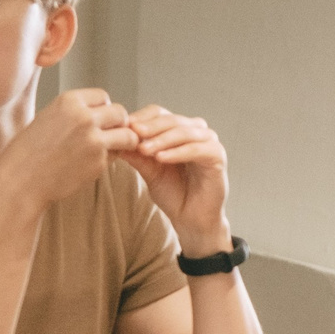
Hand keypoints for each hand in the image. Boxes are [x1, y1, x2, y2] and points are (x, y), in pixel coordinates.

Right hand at [0, 87, 135, 215]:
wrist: (21, 180)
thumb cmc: (29, 151)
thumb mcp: (49, 117)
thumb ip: (75, 112)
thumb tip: (101, 112)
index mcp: (69, 101)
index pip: (103, 96)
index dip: (103, 109)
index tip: (97, 119)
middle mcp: (84, 117)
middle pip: (120, 113)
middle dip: (118, 124)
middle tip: (108, 135)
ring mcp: (94, 140)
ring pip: (128, 135)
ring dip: (123, 141)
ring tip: (109, 148)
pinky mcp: (99, 162)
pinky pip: (116, 156)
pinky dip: (110, 159)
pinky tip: (90, 164)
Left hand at [122, 105, 232, 252]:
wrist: (191, 220)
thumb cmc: (174, 194)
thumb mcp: (149, 171)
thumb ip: (137, 155)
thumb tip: (116, 139)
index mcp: (179, 131)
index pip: (159, 114)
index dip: (142, 118)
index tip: (123, 127)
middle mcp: (195, 132)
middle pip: (172, 119)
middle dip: (151, 127)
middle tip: (133, 133)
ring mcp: (208, 143)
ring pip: (184, 132)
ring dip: (162, 139)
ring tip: (144, 149)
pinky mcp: (217, 157)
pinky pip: (196, 149)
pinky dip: (177, 152)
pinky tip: (161, 158)